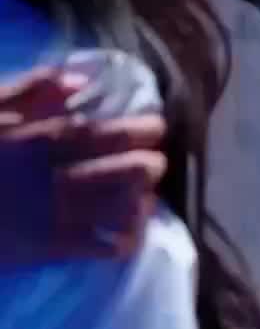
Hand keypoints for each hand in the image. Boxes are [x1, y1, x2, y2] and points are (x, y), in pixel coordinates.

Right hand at [0, 68, 165, 265]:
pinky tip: (129, 231)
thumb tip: (82, 80)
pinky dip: (126, 237)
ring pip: (122, 207)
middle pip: (127, 170)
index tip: (156, 126)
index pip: (110, 133)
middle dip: (150, 165)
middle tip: (155, 162)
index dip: (142, 130)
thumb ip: (34, 89)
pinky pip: (104, 246)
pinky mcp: (50, 248)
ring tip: (144, 194)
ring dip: (141, 198)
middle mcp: (58, 176)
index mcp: (43, 138)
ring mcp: (57, 214)